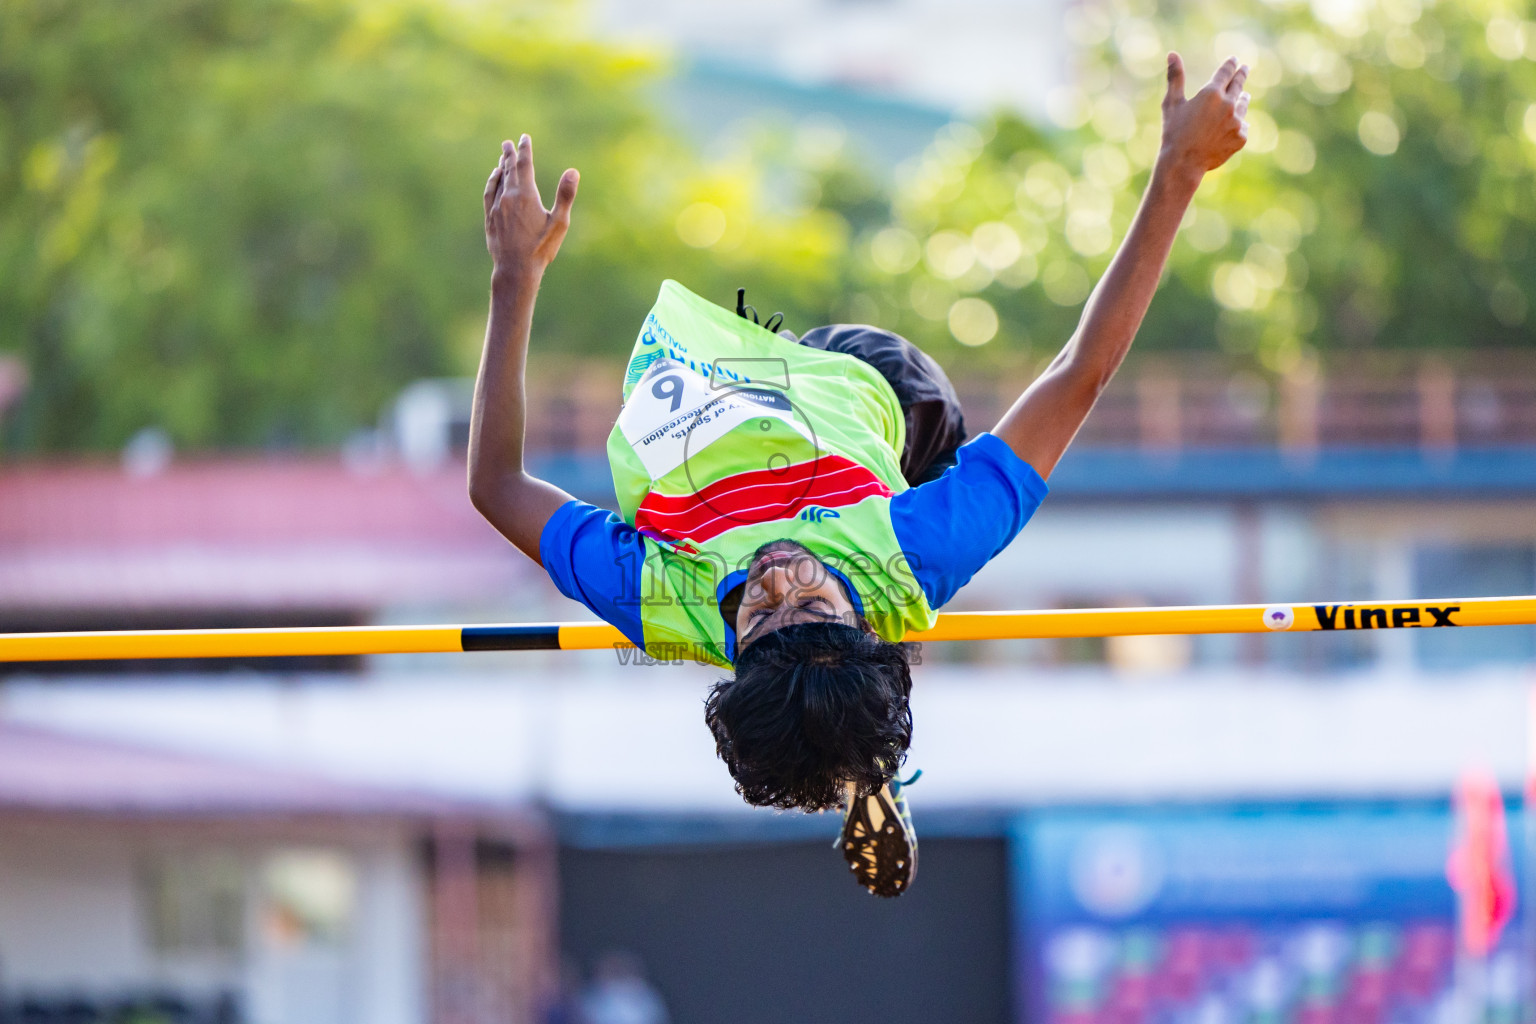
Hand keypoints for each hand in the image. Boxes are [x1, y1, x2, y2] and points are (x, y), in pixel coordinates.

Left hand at [484, 134, 578, 279]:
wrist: (515, 269)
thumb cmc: (541, 248)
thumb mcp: (559, 223)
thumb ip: (565, 195)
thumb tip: (573, 171)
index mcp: (526, 195)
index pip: (525, 164)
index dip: (524, 149)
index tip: (524, 138)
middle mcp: (508, 196)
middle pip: (509, 169)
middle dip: (510, 154)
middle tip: (508, 143)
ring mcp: (496, 207)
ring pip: (498, 180)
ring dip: (501, 167)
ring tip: (503, 159)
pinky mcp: (490, 218)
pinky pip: (490, 192)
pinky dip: (493, 181)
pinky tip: (495, 178)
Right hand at [1158, 53, 1249, 180]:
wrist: (1183, 164)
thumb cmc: (1173, 133)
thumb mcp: (1172, 103)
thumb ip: (1175, 77)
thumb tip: (1172, 53)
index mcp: (1211, 92)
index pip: (1226, 72)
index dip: (1231, 64)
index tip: (1234, 60)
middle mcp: (1228, 104)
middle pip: (1239, 85)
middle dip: (1241, 75)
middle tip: (1244, 68)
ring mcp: (1237, 121)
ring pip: (1243, 105)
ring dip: (1242, 99)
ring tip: (1243, 96)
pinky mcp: (1241, 138)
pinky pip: (1242, 126)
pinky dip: (1238, 124)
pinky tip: (1236, 124)